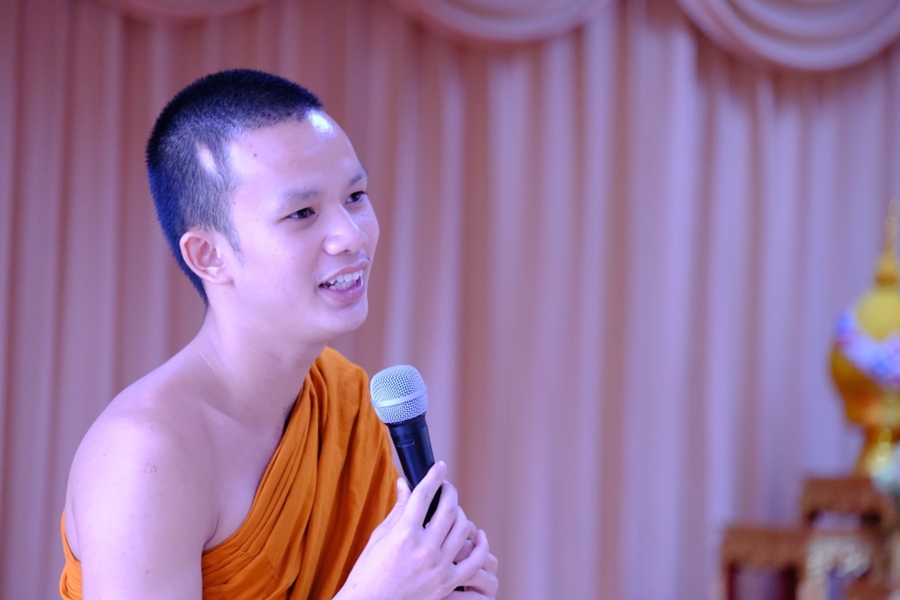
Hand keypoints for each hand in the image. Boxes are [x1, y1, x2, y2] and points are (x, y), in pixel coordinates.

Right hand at [337, 462, 491, 599]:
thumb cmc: (368, 573)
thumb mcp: (379, 538)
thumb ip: (398, 509)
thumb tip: (405, 483)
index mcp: (404, 535)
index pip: (424, 495)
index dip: (434, 476)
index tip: (439, 466)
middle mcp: (424, 549)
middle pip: (448, 509)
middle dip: (449, 491)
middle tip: (446, 486)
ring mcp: (439, 567)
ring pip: (463, 529)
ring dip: (461, 513)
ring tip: (454, 508)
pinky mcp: (447, 583)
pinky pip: (474, 560)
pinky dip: (480, 544)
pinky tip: (476, 533)